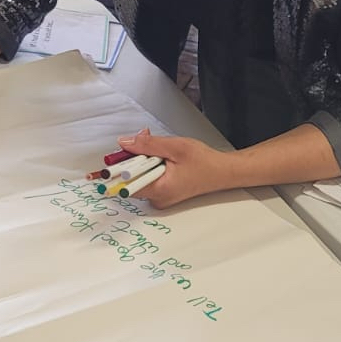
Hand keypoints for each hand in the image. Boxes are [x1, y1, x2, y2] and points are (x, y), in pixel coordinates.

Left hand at [115, 127, 236, 208]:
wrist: (221, 172)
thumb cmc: (204, 162)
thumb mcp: (175, 147)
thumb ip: (148, 144)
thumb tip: (125, 143)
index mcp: (159, 190)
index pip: (126, 182)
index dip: (121, 166)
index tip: (120, 154)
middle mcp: (157, 198)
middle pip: (131, 178)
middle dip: (135, 158)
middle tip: (148, 144)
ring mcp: (159, 197)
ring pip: (139, 177)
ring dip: (144, 161)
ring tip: (162, 153)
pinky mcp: (162, 193)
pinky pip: (148, 179)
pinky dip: (151, 166)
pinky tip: (163, 160)